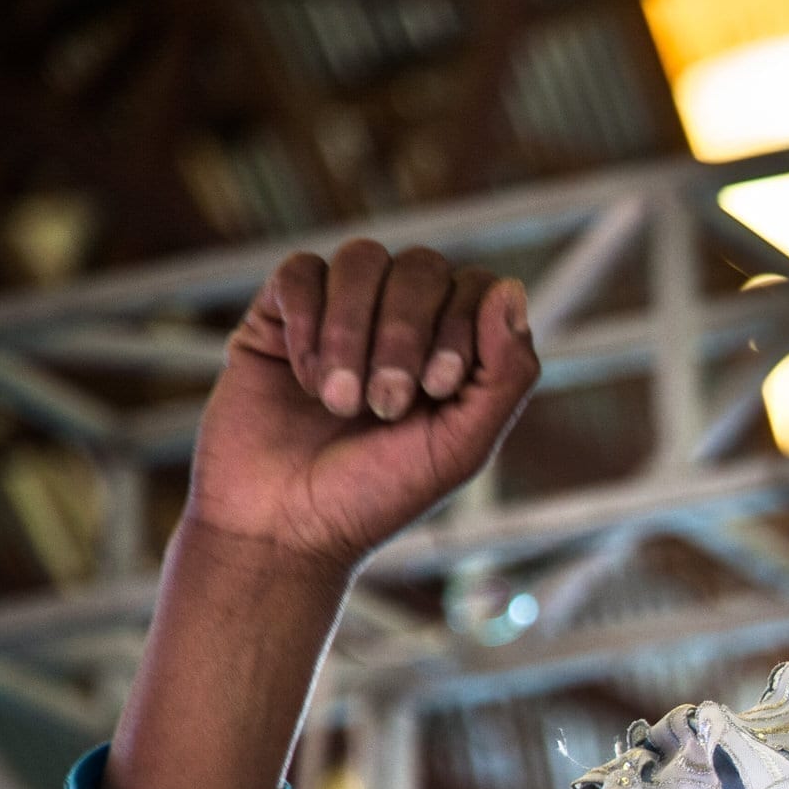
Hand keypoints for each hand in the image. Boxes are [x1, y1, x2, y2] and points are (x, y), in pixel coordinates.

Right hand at [185, 239, 539, 572]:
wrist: (281, 530)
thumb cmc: (377, 497)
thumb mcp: (462, 447)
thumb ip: (505, 374)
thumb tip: (510, 289)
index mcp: (453, 351)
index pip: (477, 285)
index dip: (460, 325)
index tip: (437, 390)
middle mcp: (400, 324)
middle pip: (422, 267)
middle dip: (406, 333)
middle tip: (385, 405)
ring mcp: (339, 316)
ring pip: (362, 258)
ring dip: (355, 331)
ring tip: (340, 402)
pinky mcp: (278, 319)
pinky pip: (300, 272)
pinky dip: (308, 323)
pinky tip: (304, 380)